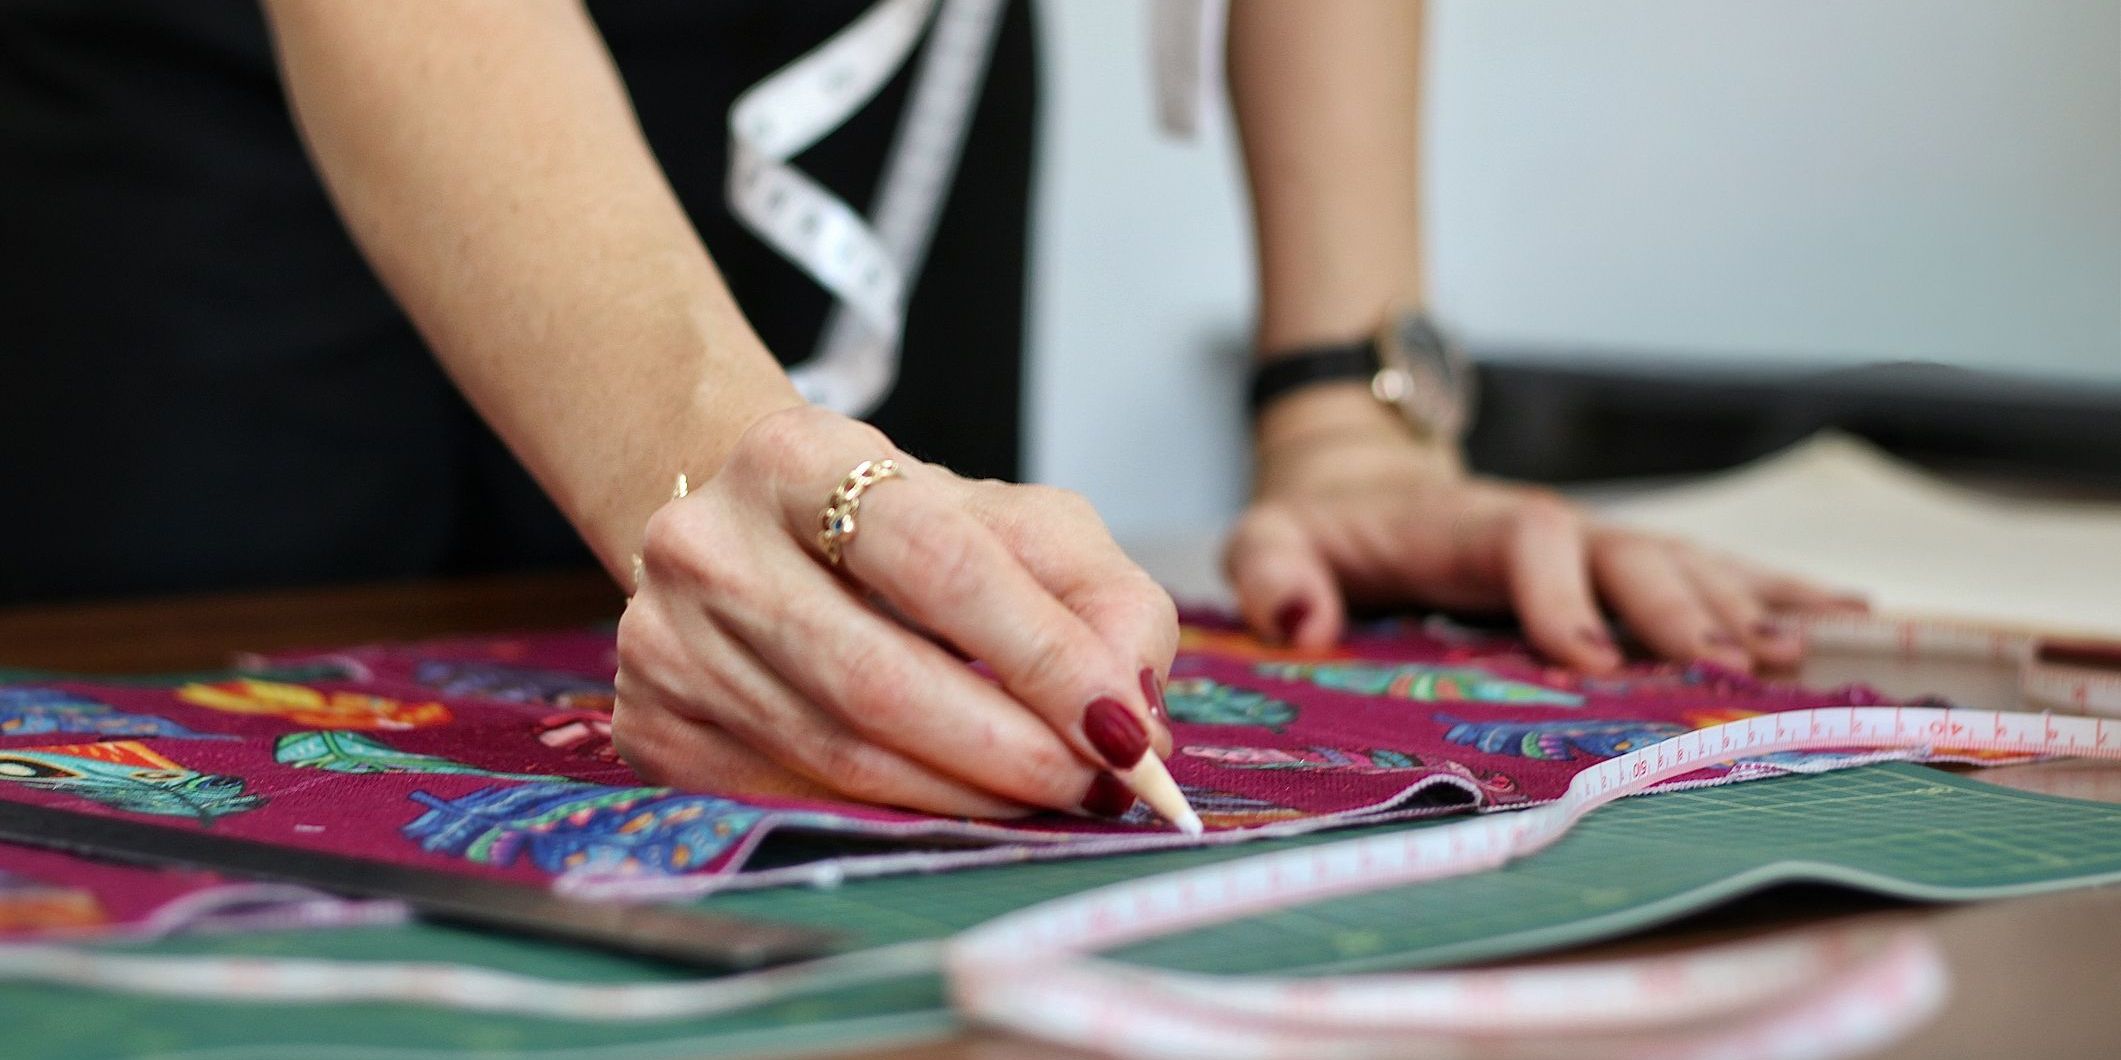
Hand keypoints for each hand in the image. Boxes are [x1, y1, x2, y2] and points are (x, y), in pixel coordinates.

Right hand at [613, 406, 1176, 817]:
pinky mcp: (651, 725)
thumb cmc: (896, 530)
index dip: (1041, 655)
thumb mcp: (1008, 522)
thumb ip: (1097, 593)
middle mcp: (708, 542)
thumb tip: (1134, 708)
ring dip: (969, 797)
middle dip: (1012, 750)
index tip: (1125, 728)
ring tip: (1051, 798)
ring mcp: (664, 640)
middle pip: (881, 678)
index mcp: (796, 455)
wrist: (743, 533)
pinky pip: (797, 800)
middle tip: (1101, 786)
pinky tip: (959, 809)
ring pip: (841, 757)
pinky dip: (898, 819)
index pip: (936, 561)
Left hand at [1224, 391, 1862, 672]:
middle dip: (1678, 605)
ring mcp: (1588, 543)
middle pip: (1626, 552)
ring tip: (1803, 649)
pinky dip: (1775, 590)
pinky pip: (1706, 570)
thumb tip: (1302, 617)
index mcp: (1462, 523)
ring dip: (1742, 603)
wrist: (1360, 488)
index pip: (1527, 541)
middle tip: (1729, 666)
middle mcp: (1542, 527)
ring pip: (1681, 561)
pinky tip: (1844, 618)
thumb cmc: (1319, 527)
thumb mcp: (1265, 538)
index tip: (1592, 658)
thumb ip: (1271, 570)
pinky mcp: (1613, 565)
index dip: (1562, 594)